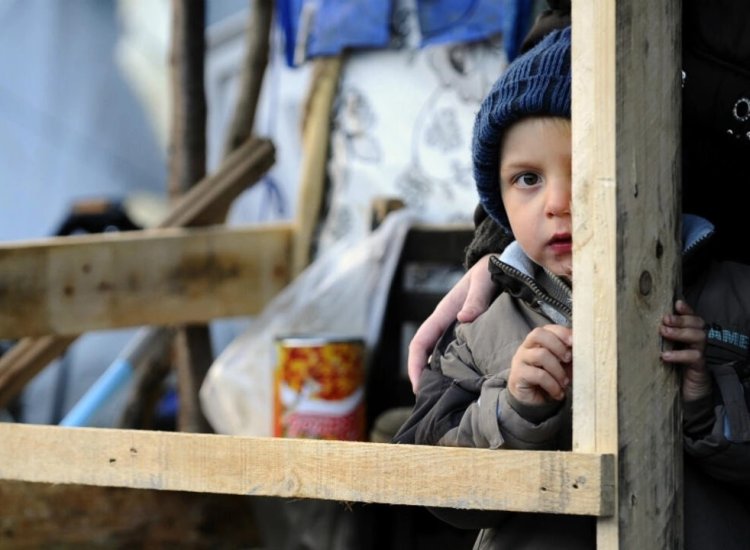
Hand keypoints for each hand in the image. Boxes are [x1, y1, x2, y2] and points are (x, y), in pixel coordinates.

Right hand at [407, 254, 496, 391]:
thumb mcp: (484, 280)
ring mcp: (455, 328)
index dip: (414, 364)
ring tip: (443, 399)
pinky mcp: (468, 332)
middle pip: (425, 354)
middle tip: (428, 402)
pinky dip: (454, 370)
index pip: (420, 341)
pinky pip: (455, 354)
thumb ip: (476, 298)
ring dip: (437, 376)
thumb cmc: (490, 271)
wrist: (500, 263)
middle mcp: (446, 323)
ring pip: (438, 356)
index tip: (417, 385)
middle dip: (422, 377)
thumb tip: (463, 319)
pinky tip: (465, 384)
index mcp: (444, 313)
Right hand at [508, 324, 571, 405]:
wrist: (533, 402)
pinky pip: (538, 375)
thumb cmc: (550, 380)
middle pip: (538, 334)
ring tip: (565, 382)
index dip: (561, 332)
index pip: (547, 328)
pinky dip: (552, 385)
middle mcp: (526, 347)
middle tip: (569, 359)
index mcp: (537, 342)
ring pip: (540, 355)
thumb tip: (584, 348)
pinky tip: (558, 393)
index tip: (574, 342)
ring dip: (558, 370)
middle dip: (558, 345)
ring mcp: (520, 360)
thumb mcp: (563, 366)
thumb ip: (570, 355)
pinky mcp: (518, 375)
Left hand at [660, 300, 710, 401]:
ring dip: (680, 332)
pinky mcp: (699, 368)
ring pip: (699, 336)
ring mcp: (699, 354)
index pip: (691, 317)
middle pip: (697, 324)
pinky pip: (695, 357)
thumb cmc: (669, 371)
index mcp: (687, 336)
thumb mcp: (660, 352)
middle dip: (681, 319)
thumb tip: (628, 329)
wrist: (686, 397)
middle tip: (665, 320)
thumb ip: (653, 341)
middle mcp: (695, 342)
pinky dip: (680, 354)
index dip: (686, 309)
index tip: (676, 303)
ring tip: (664, 332)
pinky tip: (665, 356)